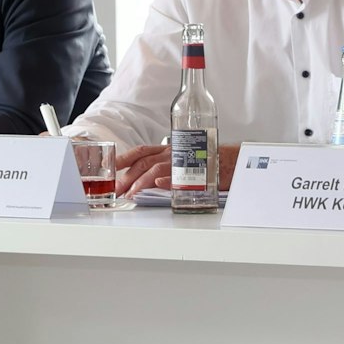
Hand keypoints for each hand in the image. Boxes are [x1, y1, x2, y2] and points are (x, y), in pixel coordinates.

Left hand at [116, 142, 242, 195]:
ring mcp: (183, 162)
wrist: (231, 161)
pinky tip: (158, 184)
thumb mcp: (182, 161)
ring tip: (132, 194)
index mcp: (168, 150)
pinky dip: (168, 180)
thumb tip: (146, 181)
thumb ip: (164, 168)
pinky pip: (179, 176)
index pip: (141, 152)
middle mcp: (173, 153)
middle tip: (117, 190)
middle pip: (144, 162)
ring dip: (141, 182)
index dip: (125, 158)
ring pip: (157, 168)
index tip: (112, 168)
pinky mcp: (195, 172)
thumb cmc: (207, 162)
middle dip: (127, 176)